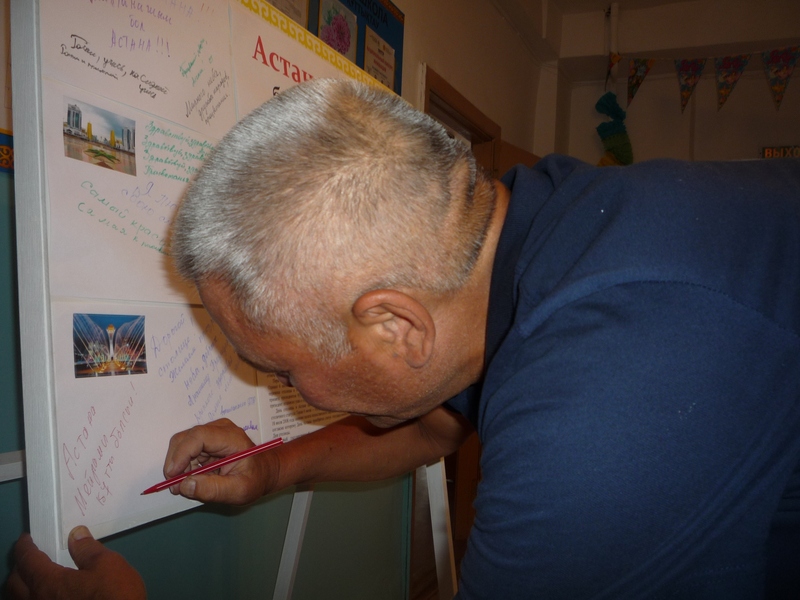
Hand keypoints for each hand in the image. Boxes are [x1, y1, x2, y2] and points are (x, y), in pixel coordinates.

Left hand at [4, 526, 145, 599]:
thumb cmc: (114, 594)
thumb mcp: (107, 564)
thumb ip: (88, 549)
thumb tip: (76, 534)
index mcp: (48, 583)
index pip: (28, 561)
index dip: (25, 546)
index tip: (27, 539)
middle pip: (15, 584)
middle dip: (20, 567)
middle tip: (31, 557)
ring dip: (22, 587)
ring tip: (36, 578)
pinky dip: (32, 598)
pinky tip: (48, 596)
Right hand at [163, 418, 277, 503]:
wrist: (264, 472)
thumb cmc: (256, 479)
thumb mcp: (239, 490)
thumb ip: (213, 489)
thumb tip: (185, 485)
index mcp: (231, 438)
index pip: (199, 436)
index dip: (182, 454)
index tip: (173, 475)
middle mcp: (219, 429)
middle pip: (185, 438)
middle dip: (175, 462)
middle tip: (175, 486)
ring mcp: (211, 433)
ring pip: (182, 444)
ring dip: (178, 466)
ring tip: (186, 485)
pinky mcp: (206, 441)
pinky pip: (186, 450)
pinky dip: (183, 466)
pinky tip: (193, 479)